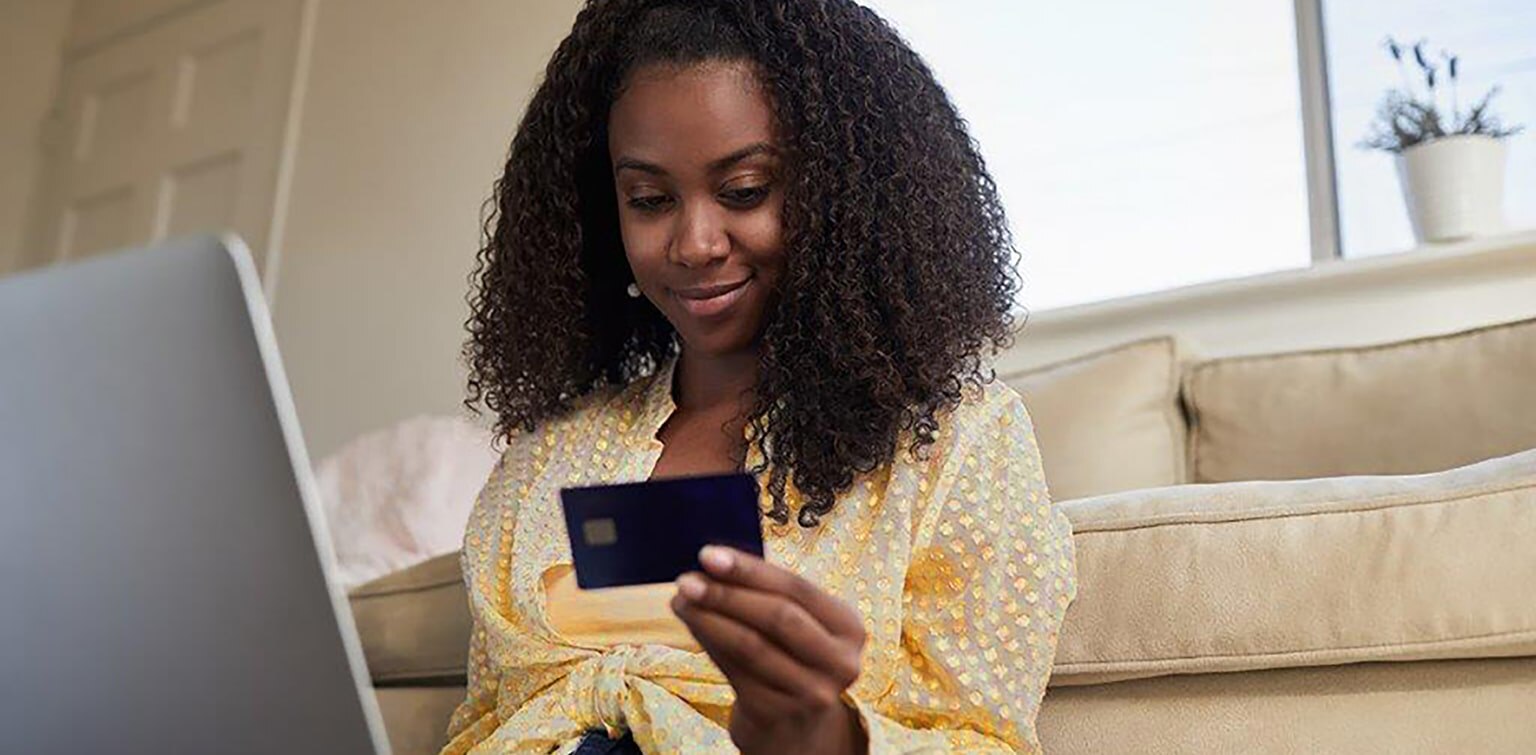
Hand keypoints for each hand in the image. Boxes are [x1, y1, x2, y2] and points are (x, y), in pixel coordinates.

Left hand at [671, 546, 868, 754]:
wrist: (797, 728)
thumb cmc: (792, 659)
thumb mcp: (798, 626)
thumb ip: (764, 595)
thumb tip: (709, 568)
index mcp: (849, 628)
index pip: (797, 589)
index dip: (750, 570)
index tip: (709, 555)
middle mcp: (839, 662)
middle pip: (778, 617)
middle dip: (727, 594)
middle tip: (687, 580)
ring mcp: (811, 693)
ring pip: (751, 646)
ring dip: (708, 619)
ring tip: (681, 600)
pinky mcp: (778, 714)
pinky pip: (735, 672)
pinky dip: (709, 644)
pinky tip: (693, 627)